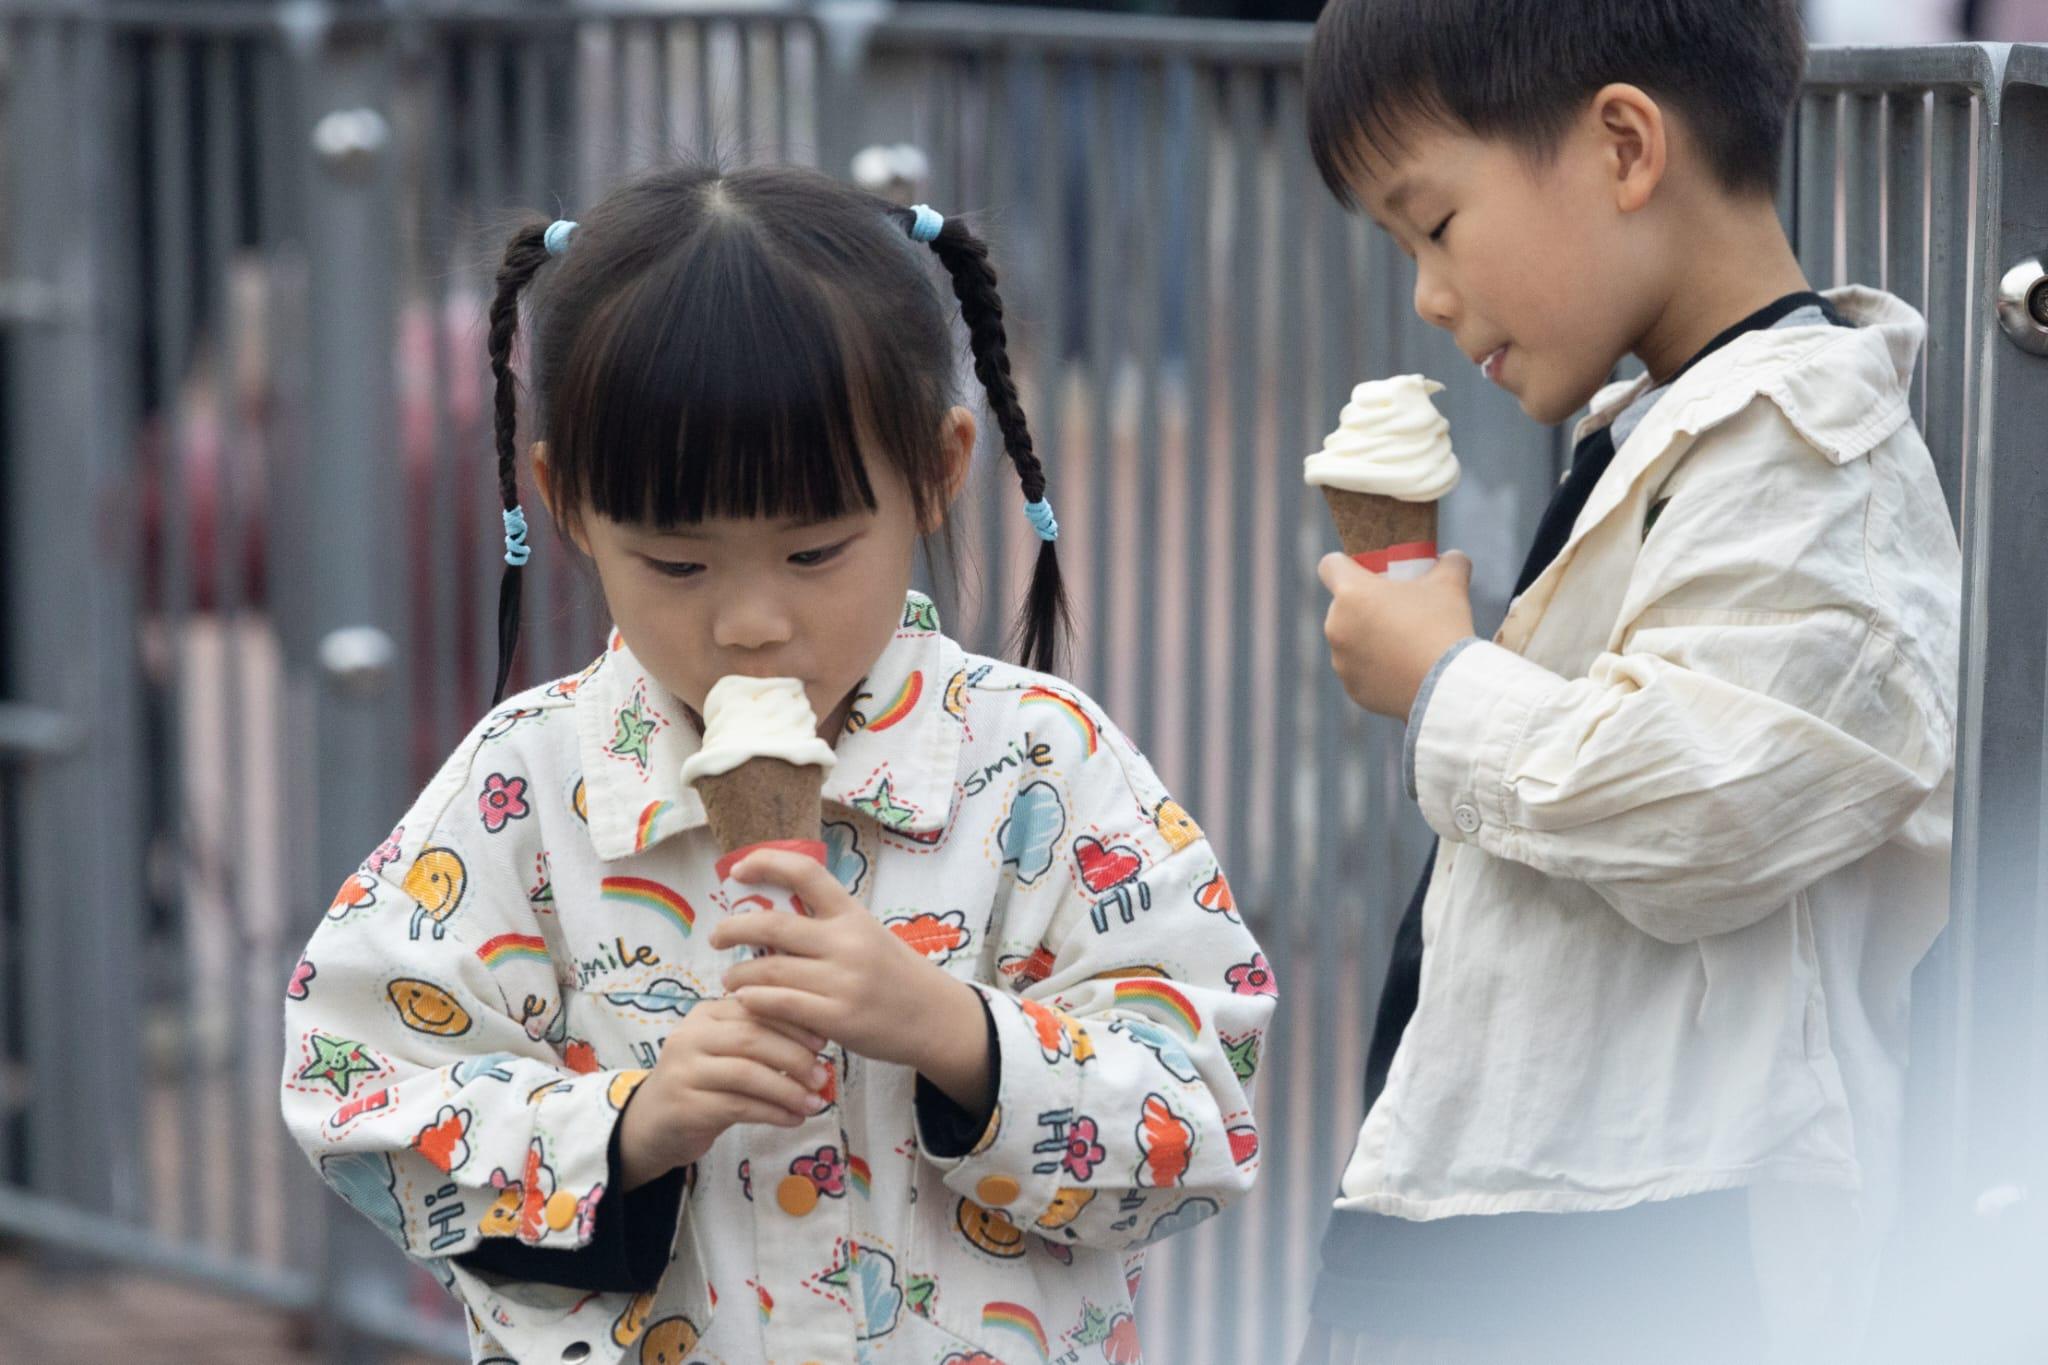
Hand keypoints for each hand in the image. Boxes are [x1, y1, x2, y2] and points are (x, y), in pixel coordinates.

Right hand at [615, 995, 831, 1189]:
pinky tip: (793, 1119)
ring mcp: (684, 1072)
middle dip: (794, 1056)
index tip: (822, 1041)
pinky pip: (739, 1106)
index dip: (793, 1023)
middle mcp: (690, 1037)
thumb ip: (758, 1039)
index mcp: (705, 1014)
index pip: (755, 1008)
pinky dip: (773, 1112)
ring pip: (747, 1074)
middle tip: (821, 1076)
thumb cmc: (702, 1083)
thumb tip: (817, 1039)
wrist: (652, 1124)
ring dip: (787, 1089)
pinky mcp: (686, 1107)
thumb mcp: (725, 1052)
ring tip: (814, 1102)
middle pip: (752, 1038)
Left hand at [709, 848, 993, 1114]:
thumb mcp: (867, 935)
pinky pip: (782, 1005)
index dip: (766, 862)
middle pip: (773, 926)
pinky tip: (745, 1001)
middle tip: (716, 937)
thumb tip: (768, 922)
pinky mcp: (838, 1017)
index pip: (805, 872)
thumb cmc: (894, 975)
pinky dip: (755, 1001)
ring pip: (769, 970)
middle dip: (733, 929)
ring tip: (731, 979)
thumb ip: (826, 927)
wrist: (934, 1016)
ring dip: (739, 975)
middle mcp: (847, 942)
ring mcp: (843, 981)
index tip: (738, 870)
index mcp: (852, 914)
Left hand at [1319, 551, 1477, 718]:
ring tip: (1404, 646)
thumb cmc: (1443, 626)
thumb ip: (1449, 562)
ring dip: (1368, 640)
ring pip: (1349, 642)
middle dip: (1365, 607)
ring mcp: (1341, 661)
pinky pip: (1359, 672)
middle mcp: (1336, 626)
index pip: (1330, 566)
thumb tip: (1452, 558)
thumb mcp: (1451, 584)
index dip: (1347, 565)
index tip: (1368, 574)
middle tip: (1398, 612)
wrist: (1447, 685)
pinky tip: (1402, 671)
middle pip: (1343, 606)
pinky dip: (1375, 671)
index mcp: (1351, 593)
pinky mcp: (1352, 688)